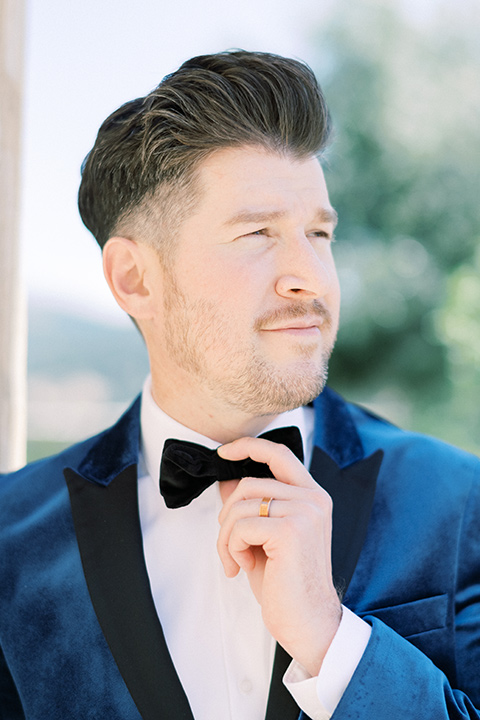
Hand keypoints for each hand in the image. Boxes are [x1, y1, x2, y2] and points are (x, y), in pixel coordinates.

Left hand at [217, 436, 341, 675]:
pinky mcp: (290, 531)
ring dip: (226, 538)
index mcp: (312, 496)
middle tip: (230, 546)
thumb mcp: (265, 536)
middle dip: (226, 516)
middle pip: (248, 484)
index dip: (249, 446)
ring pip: (239, 506)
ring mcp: (304, 513)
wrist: (308, 621)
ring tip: (238, 561)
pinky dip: (231, 548)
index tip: (224, 451)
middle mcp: (313, 499)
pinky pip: (240, 527)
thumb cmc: (287, 582)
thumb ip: (252, 505)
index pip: (279, 454)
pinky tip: (244, 567)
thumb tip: (226, 480)